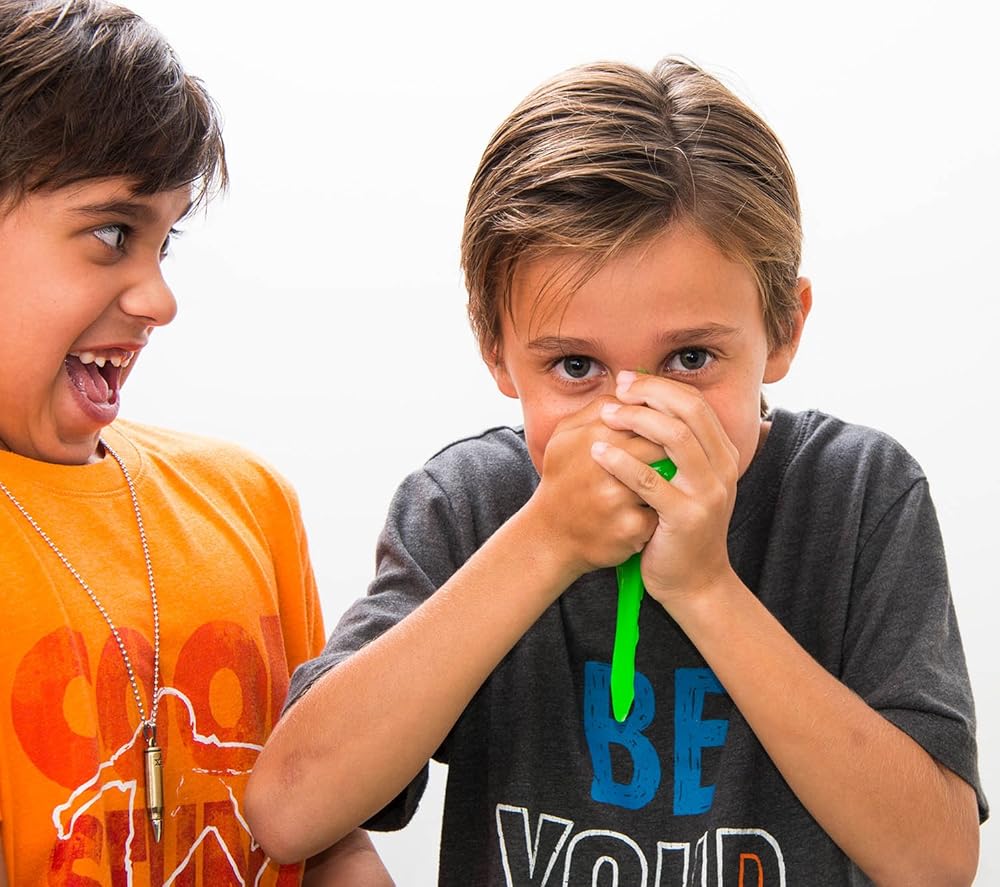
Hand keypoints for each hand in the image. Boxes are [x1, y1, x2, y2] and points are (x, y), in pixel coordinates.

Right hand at [525, 396, 667, 578]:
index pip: (647, 417)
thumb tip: (633, 388)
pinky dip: (661, 513)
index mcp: (593, 437)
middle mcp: (605, 466)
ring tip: (667, 487)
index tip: (662, 435)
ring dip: (671, 482)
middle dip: (671, 453)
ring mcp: (619, 499)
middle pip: (662, 446)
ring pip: (667, 479)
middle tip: (672, 460)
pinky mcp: (631, 529)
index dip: (662, 424)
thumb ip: (598, 407)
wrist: (549, 536)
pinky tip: (653, 516)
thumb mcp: (565, 435)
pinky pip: (663, 512)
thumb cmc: (562, 480)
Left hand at [591, 372, 738, 609]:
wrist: (694, 581)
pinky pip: (650, 481)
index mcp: (722, 455)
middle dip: (650, 394)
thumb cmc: (679, 526)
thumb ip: (676, 448)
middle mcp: (722, 469)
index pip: (696, 404)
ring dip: (636, 420)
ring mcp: (708, 493)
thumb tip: (644, 403)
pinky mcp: (686, 517)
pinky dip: (621, 462)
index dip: (661, 386)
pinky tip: (599, 453)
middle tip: (617, 389)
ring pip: (676, 438)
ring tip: (606, 415)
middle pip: (689, 412)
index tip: (628, 381)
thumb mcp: (687, 482)